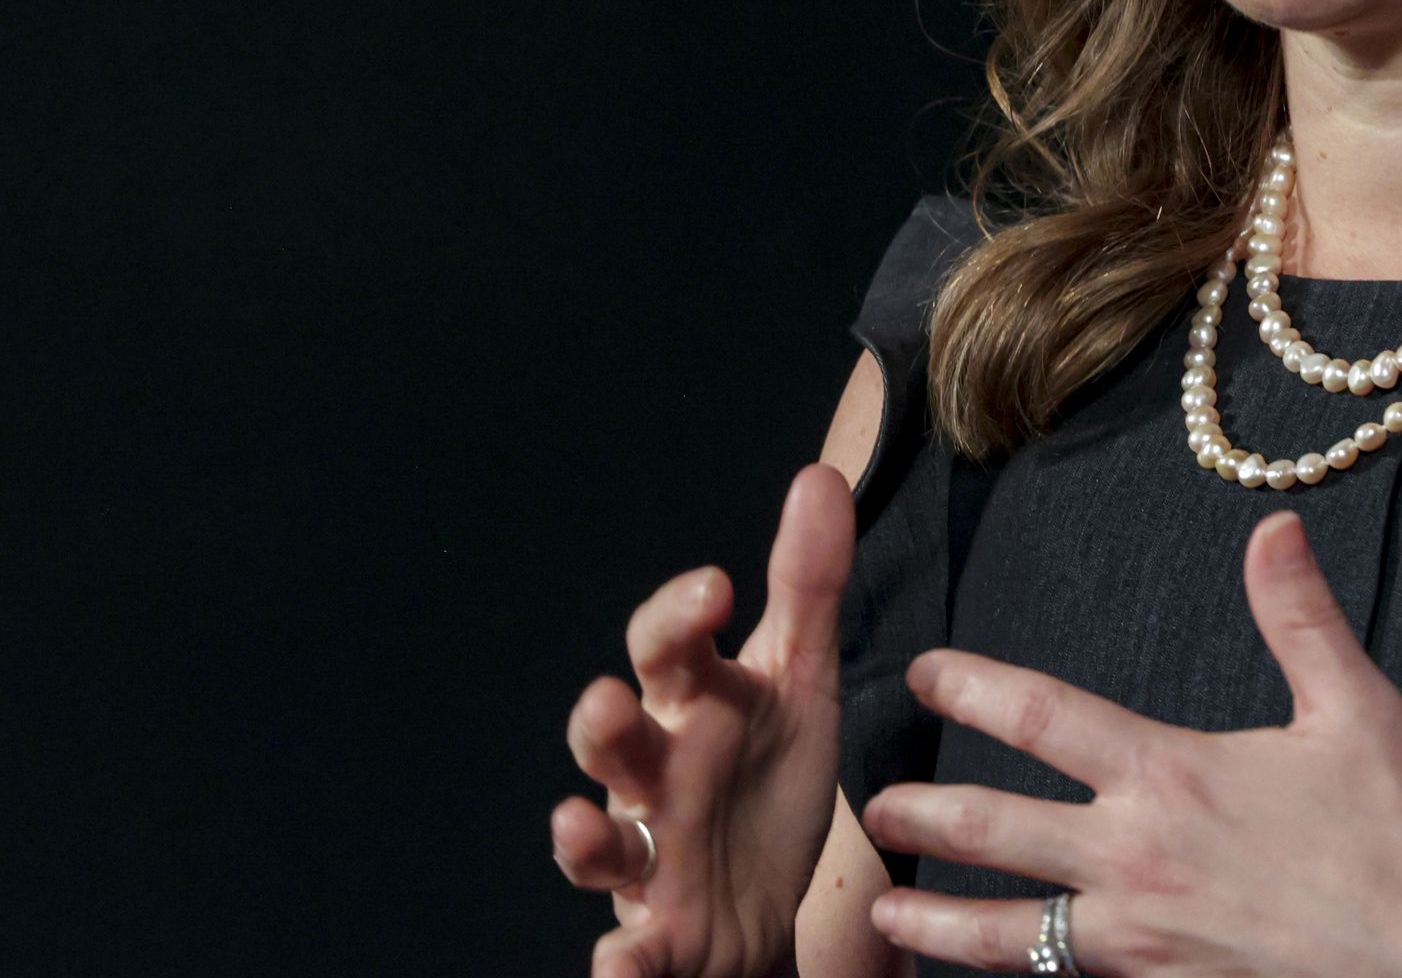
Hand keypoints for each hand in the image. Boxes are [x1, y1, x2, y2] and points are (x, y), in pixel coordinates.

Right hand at [549, 463, 855, 977]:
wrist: (764, 908)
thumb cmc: (767, 780)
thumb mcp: (799, 684)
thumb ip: (807, 586)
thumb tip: (819, 474)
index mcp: (691, 706)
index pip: (668, 647)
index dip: (680, 616)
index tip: (716, 586)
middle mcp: (653, 774)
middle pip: (611, 741)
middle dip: (602, 724)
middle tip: (610, 702)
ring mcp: (646, 854)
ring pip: (597, 843)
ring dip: (581, 837)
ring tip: (582, 830)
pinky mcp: (656, 932)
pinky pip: (629, 951)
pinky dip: (620, 965)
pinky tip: (618, 970)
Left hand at [859, 510, 1401, 977]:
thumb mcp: (1358, 714)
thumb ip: (1300, 618)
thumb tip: (1273, 529)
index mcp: (1169, 776)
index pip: (1039, 717)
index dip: (969, 688)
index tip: (921, 672)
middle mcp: (1135, 858)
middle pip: (991, 829)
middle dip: (921, 815)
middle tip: (869, 807)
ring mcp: (1140, 938)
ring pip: (1008, 931)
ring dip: (936, 920)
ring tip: (881, 911)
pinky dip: (1010, 976)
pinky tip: (978, 974)